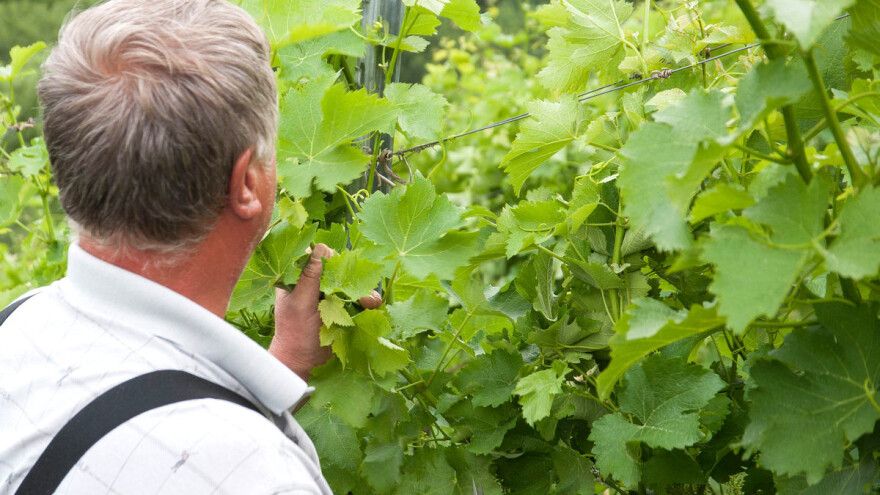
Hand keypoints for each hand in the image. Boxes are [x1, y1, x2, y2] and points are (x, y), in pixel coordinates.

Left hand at [270, 243, 381, 380]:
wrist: (305, 364)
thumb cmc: (295, 334)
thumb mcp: (300, 304)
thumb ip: (309, 277)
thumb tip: (321, 246)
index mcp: (297, 277)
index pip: (316, 255)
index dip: (330, 259)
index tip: (338, 270)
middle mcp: (315, 282)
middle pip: (338, 267)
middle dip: (351, 276)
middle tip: (358, 289)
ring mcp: (331, 294)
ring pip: (352, 282)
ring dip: (363, 289)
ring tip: (369, 303)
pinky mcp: (344, 307)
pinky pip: (360, 296)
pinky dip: (368, 300)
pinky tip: (372, 307)